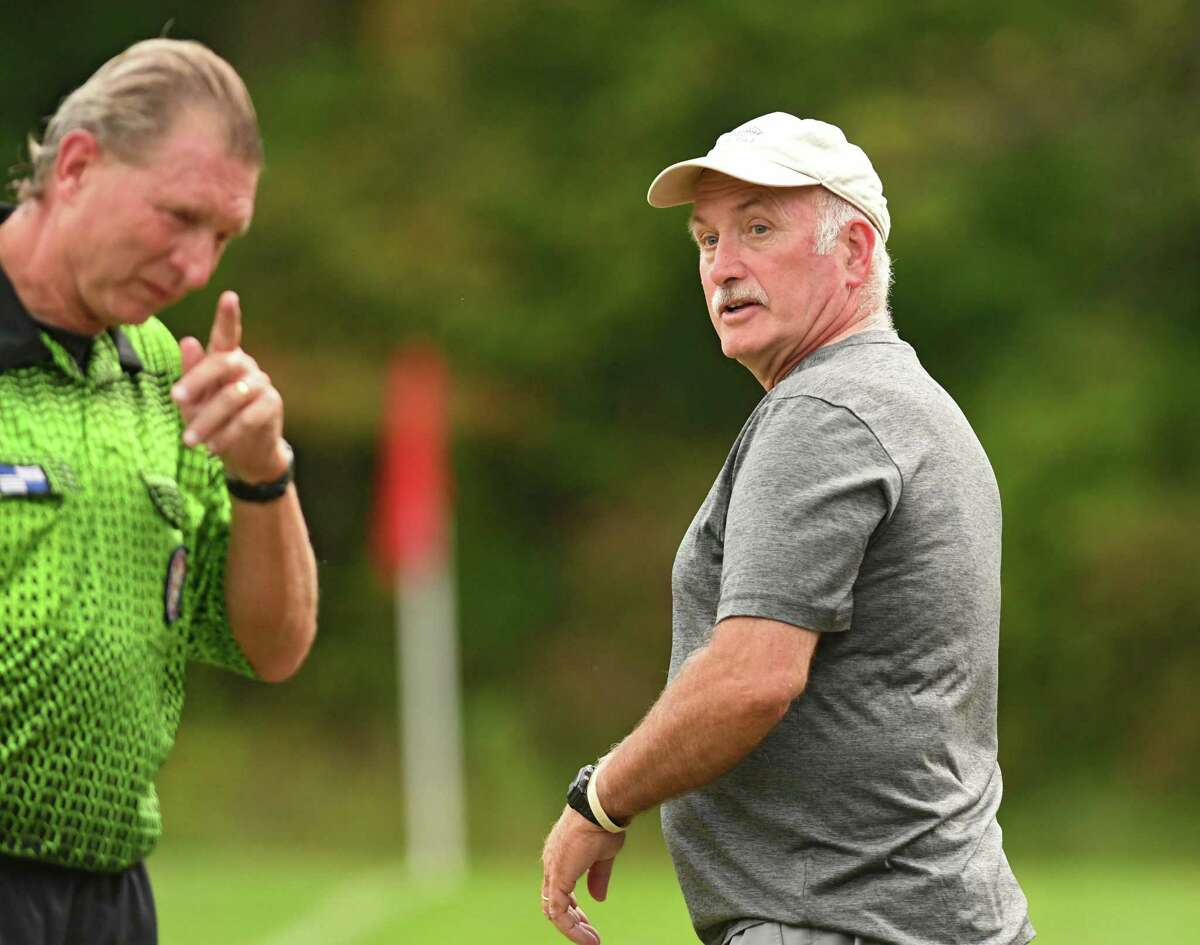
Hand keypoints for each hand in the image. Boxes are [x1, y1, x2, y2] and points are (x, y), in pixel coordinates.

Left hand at [172, 291, 288, 482]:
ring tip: (190, 440)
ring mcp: (262, 385)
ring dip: (207, 421)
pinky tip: (213, 447)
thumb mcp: (195, 400)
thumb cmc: (214, 421)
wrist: (244, 454)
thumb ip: (191, 374)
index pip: (226, 335)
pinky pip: (246, 419)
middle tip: (176, 398)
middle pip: (223, 363)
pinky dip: (226, 435)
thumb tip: (188, 340)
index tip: (229, 296)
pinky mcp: (272, 407)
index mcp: (226, 360)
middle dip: (197, 380)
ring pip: (232, 397)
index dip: (228, 316)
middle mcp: (247, 367)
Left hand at [541, 807, 624, 943]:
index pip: (558, 889)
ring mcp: (552, 871)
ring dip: (572, 929)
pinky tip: (587, 937)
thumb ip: (598, 877)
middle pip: (554, 902)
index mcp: (560, 857)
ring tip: (590, 941)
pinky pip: (558, 912)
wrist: (600, 808)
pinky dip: (571, 928)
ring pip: (554, 910)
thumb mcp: (602, 854)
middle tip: (590, 935)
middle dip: (573, 922)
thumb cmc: (603, 824)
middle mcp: (551, 864)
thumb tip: (597, 898)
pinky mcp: (558, 878)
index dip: (573, 908)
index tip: (587, 920)